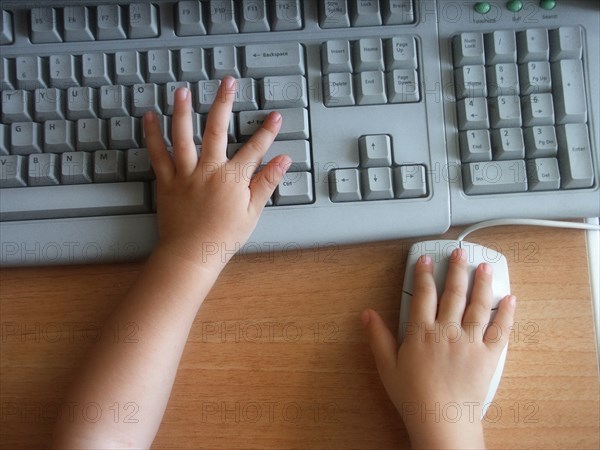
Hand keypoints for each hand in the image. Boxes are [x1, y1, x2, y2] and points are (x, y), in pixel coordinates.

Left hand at [144, 77, 290, 270]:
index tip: (275, 115)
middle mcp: (208, 170)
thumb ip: (266, 183)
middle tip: (227, 82)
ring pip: (182, 136)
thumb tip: (282, 161)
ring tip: (182, 90)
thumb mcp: (252, 212)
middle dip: (223, 103)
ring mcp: (185, 174)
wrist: (191, 255)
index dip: (267, 131)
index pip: (254, 149)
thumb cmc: (223, 237)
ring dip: (182, 111)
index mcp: (232, 179)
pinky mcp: (167, 182)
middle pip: (216, 130)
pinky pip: (157, 154)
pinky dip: (152, 135)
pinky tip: (149, 117)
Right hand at [361, 249, 515, 447]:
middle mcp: (447, 330)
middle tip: (460, 252)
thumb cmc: (413, 396)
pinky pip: (501, 330)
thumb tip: (368, 314)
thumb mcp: (387, 366)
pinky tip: (510, 299)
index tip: (425, 259)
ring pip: (478, 305)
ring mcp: (470, 341)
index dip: (423, 273)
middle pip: (453, 292)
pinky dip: (507, 313)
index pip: (423, 294)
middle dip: (456, 269)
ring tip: (484, 267)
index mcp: (422, 332)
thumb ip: (378, 337)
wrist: (441, 419)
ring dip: (482, 283)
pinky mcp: (488, 355)